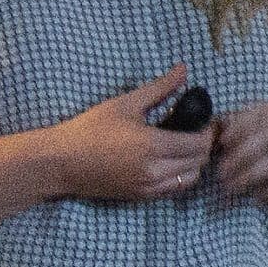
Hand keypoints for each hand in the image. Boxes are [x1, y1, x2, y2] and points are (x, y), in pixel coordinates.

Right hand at [52, 68, 213, 205]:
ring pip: (190, 179)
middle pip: (199, 163)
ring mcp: (148, 187)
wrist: (61, 162)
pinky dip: (179, 176)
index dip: (207, 132)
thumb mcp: (125, 103)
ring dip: (194, 163)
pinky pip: (173, 189)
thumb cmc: (90, 128)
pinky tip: (169, 161)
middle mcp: (154, 170)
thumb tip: (184, 69)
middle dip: (203, 146)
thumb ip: (160, 87)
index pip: (199, 144)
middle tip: (195, 131)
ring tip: (183, 147)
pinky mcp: (140, 197)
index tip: (202, 121)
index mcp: (152, 145)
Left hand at [209, 101, 267, 209]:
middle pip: (264, 138)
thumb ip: (243, 129)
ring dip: (250, 175)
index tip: (222, 142)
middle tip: (221, 173)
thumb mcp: (267, 131)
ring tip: (233, 188)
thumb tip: (212, 129)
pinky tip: (257, 199)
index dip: (238, 127)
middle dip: (239, 156)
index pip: (258, 114)